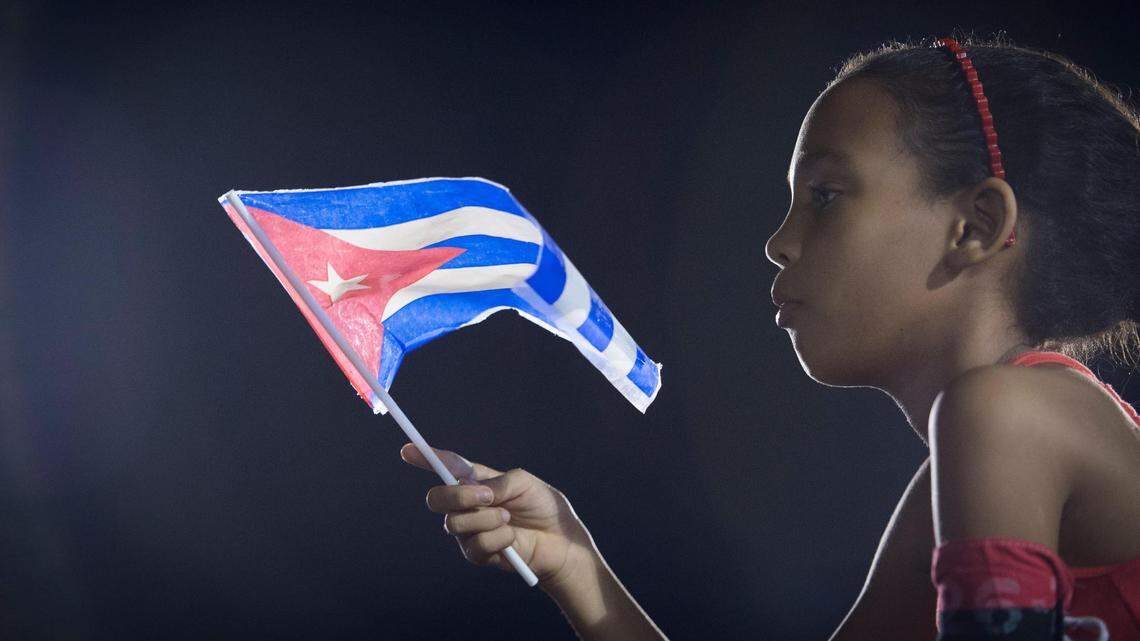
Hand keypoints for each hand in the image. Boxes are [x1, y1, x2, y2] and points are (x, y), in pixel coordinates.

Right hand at [400, 443, 598, 590]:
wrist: (561, 540)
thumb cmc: (543, 505)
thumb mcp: (524, 482)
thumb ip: (497, 482)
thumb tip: (477, 491)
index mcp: (477, 481)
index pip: (446, 468)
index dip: (425, 458)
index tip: (407, 449)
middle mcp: (467, 505)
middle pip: (437, 498)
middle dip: (458, 495)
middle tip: (487, 496)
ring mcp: (469, 530)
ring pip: (455, 523)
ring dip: (485, 518)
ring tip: (508, 518)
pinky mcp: (478, 553)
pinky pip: (474, 545)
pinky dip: (498, 538)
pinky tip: (512, 538)